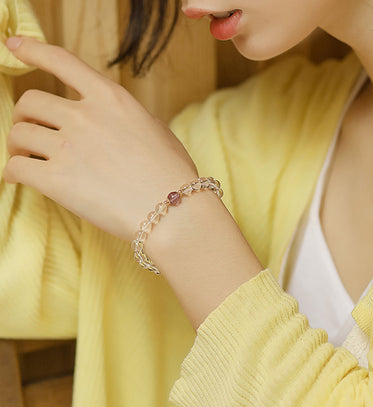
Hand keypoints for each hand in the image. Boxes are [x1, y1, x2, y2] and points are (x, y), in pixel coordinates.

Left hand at [3, 37, 198, 241]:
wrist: (173, 211)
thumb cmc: (172, 174)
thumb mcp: (157, 131)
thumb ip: (128, 119)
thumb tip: (115, 121)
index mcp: (111, 99)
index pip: (63, 62)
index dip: (34, 50)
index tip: (14, 46)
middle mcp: (85, 116)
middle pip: (30, 102)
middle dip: (25, 117)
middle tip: (30, 133)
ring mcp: (69, 147)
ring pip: (18, 135)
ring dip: (18, 146)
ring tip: (26, 158)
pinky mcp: (57, 181)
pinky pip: (16, 168)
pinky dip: (13, 172)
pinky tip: (20, 178)